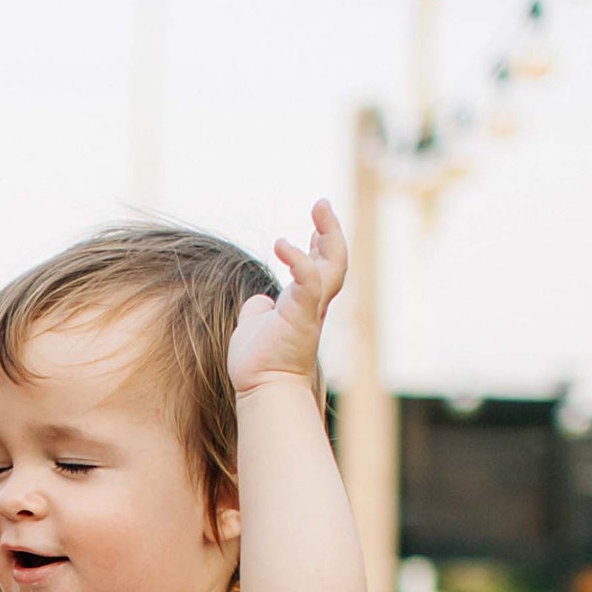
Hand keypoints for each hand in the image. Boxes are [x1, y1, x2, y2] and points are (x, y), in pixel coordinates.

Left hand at [226, 200, 346, 395]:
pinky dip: (299, 260)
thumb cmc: (260, 361)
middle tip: (322, 203)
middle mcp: (314, 304)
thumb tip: (259, 302)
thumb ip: (260, 309)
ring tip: (320, 209)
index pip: (321, 267)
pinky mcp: (301, 315)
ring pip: (333, 266)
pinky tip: (282, 244)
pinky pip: (307, 281)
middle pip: (335, 260)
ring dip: (330, 234)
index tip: (316, 223)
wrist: (263, 388)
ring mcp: (311, 309)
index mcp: (305, 304)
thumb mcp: (256, 325)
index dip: (321, 243)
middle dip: (331, 230)